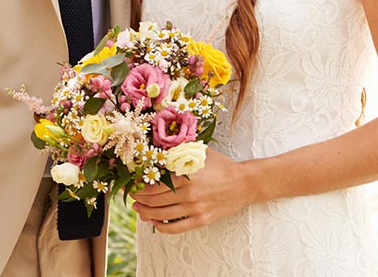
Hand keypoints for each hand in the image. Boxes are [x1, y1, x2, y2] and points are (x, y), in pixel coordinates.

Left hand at [130, 151, 257, 233]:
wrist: (245, 183)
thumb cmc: (221, 165)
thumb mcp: (199, 152)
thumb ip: (179, 151)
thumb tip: (157, 148)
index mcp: (186, 176)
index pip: (154, 185)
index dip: (139, 186)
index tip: (132, 184)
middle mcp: (189, 195)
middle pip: (154, 201)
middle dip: (139, 199)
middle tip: (132, 196)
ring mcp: (195, 209)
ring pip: (162, 215)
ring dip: (145, 213)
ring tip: (138, 209)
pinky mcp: (201, 220)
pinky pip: (176, 228)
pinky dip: (161, 227)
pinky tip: (155, 222)